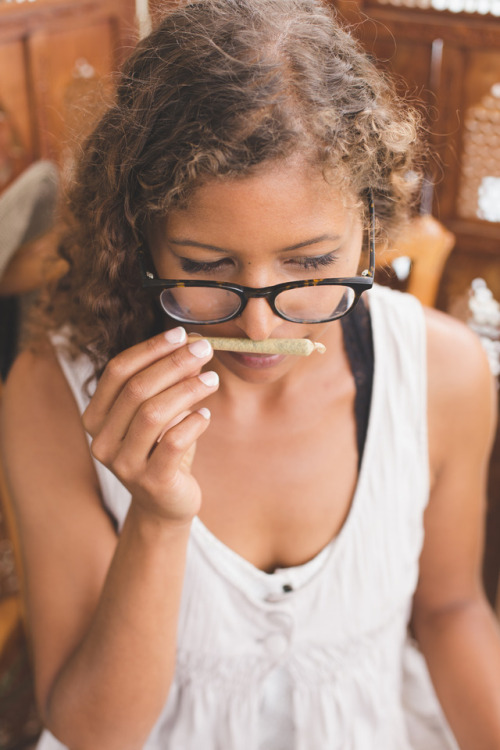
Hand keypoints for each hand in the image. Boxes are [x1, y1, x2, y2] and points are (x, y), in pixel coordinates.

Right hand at [82, 327, 218, 523]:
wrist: (166, 504)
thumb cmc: (161, 449)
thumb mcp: (159, 412)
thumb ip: (166, 380)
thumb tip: (191, 342)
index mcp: (96, 417)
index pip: (117, 371)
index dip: (149, 349)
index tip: (180, 333)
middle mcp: (102, 441)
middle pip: (136, 389)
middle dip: (173, 363)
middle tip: (204, 349)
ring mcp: (124, 464)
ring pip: (154, 414)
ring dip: (187, 390)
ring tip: (212, 378)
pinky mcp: (152, 482)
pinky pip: (173, 442)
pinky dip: (194, 422)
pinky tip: (207, 414)